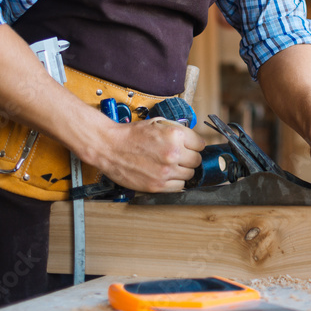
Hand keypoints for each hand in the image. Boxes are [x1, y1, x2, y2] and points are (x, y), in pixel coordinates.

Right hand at [91, 118, 205, 192]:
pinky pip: (179, 187)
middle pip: (197, 161)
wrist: (109, 147)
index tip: (191, 147)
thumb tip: (192, 140)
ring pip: (189, 175)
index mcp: (175, 135)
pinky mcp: (157, 185)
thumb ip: (177, 131)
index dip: (194, 145)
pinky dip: (175, 182)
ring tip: (171, 166)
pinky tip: (166, 174)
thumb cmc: (131, 135)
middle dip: (190, 158)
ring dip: (183, 171)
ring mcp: (166, 171)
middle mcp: (173, 153)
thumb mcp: (158, 123)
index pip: (200, 144)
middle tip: (180, 157)